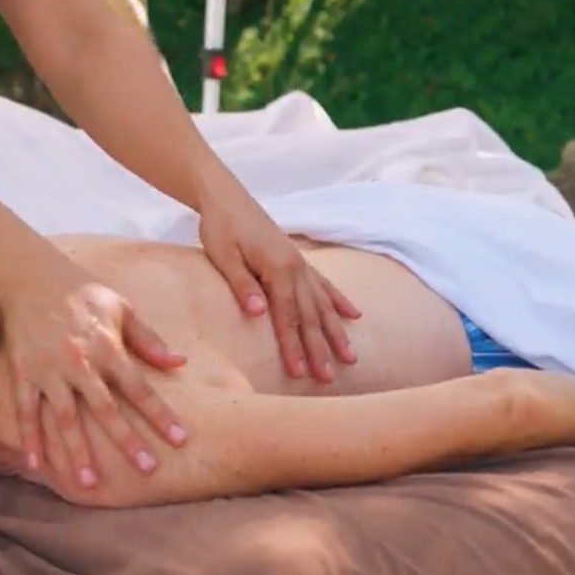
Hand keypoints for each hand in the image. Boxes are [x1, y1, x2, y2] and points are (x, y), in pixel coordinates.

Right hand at [0, 259, 188, 488]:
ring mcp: (48, 371)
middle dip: (127, 441)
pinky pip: (26, 412)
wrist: (31, 276)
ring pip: (64, 419)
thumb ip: (149, 340)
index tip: (180, 439)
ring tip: (89, 484)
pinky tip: (38, 467)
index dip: (160, 415)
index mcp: (107, 347)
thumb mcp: (122, 308)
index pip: (139, 388)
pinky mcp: (23, 374)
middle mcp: (79, 363)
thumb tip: (181, 362)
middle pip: (106, 410)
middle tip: (146, 471)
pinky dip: (30, 439)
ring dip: (77, 452)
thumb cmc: (82, 292)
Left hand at [196, 188, 361, 382]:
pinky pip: (324, 284)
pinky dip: (339, 301)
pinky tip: (354, 315)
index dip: (293, 346)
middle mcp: (296, 267)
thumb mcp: (223, 255)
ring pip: (322, 304)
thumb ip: (242, 284)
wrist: (225, 197)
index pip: (287, 316)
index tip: (299, 373)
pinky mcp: (298, 260)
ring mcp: (300, 263)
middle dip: (320, 348)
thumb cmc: (220, 226)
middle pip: (310, 315)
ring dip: (336, 332)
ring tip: (351, 358)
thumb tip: (258, 313)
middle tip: (329, 378)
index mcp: (278, 268)